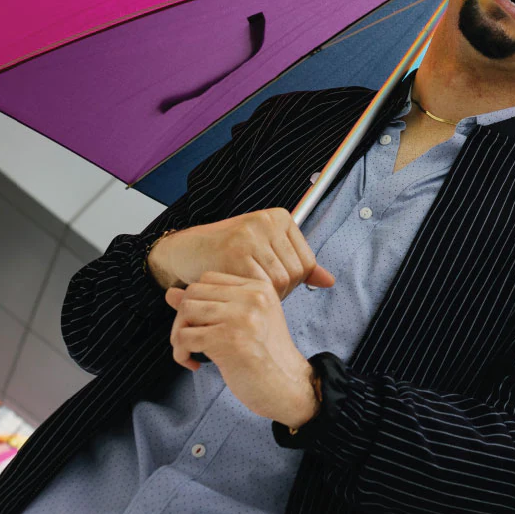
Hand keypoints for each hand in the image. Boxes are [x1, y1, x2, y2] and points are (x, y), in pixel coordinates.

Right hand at [148, 208, 334, 300]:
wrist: (184, 249)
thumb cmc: (226, 251)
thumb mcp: (266, 250)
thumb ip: (297, 263)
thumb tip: (330, 281)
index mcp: (280, 217)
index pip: (307, 261)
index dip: (296, 281)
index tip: (277, 285)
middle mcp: (267, 222)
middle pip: (295, 273)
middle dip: (282, 291)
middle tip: (260, 293)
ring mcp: (251, 234)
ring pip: (279, 282)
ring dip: (266, 296)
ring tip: (250, 293)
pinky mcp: (235, 250)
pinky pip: (258, 285)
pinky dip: (250, 296)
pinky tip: (238, 293)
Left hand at [165, 273, 319, 427]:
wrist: (287, 385)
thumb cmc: (266, 357)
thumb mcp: (244, 322)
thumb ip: (212, 304)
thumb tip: (171, 292)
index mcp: (259, 288)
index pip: (209, 278)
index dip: (196, 300)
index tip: (200, 323)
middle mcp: (252, 297)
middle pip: (193, 292)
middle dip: (182, 318)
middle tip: (190, 341)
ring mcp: (240, 317)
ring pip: (186, 311)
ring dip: (178, 335)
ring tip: (190, 352)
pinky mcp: (227, 339)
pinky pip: (184, 338)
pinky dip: (180, 354)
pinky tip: (194, 364)